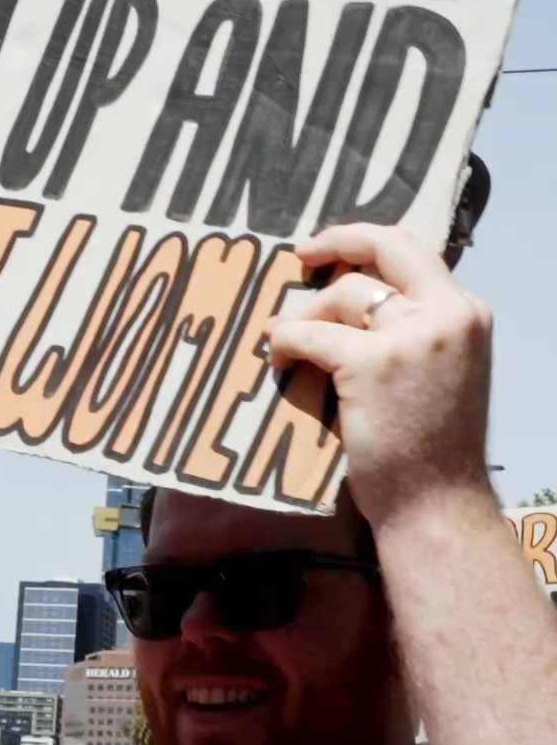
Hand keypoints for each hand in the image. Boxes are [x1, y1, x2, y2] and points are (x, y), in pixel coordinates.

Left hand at [266, 223, 493, 530]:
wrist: (436, 504)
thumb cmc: (434, 448)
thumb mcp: (442, 368)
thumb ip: (416, 328)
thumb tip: (360, 296)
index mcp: (466, 313)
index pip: (415, 250)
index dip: (367, 240)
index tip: (331, 248)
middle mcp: (446, 313)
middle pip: (384, 247)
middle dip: (336, 241)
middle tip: (302, 255)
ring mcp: (409, 336)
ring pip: (342, 293)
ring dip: (304, 314)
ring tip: (286, 340)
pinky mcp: (369, 362)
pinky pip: (309, 333)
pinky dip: (285, 341)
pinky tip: (277, 356)